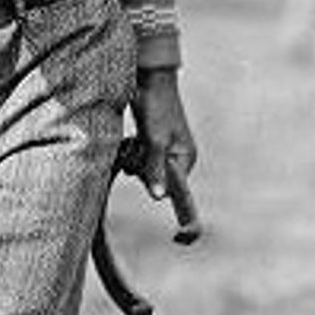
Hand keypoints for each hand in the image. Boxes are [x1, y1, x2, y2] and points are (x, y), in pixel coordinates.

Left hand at [128, 68, 198, 221]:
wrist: (148, 76)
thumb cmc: (156, 105)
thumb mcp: (155, 139)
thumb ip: (155, 168)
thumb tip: (159, 198)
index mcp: (185, 158)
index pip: (181, 193)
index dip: (183, 215)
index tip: (182, 238)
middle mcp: (176, 157)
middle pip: (152, 182)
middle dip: (141, 169)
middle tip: (139, 146)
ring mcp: (161, 151)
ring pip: (139, 171)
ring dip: (131, 159)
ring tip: (134, 137)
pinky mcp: (147, 144)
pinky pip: (134, 160)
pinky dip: (128, 153)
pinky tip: (130, 137)